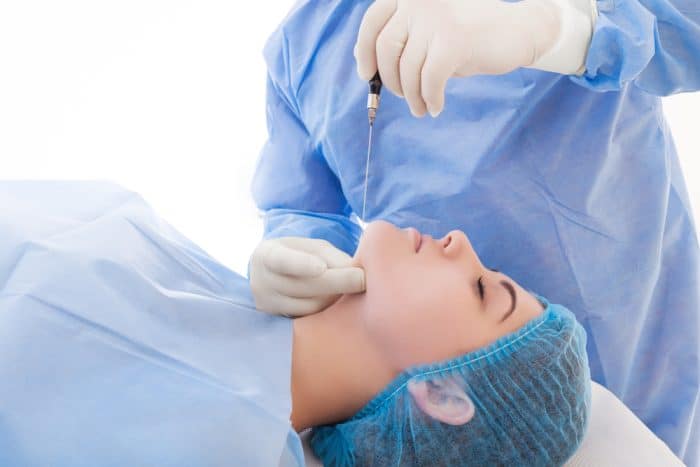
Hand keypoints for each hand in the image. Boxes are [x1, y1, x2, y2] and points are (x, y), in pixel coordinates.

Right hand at [249, 237, 365, 316]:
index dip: (302, 265)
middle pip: (302, 286)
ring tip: (355, 286)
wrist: (271, 276)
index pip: (282, 261)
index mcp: (267, 255)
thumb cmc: (298, 255)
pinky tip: (340, 299)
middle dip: (337, 281)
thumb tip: (353, 270)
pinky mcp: (280, 321)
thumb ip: (330, 256)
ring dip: (335, 296)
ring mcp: (269, 305)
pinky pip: (310, 317)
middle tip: (364, 278)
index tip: (321, 268)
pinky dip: (328, 309)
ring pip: (309, 305)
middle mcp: (262, 282)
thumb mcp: (311, 248)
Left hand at [354, 0, 592, 116]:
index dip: (364, 52)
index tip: (367, 75)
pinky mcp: (454, 40)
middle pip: (386, 49)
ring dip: (412, 96)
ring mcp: (436, 18)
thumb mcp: (428, 32)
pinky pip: (429, 80)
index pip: (372, 23)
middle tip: (402, 96)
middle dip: (390, 80)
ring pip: (407, 69)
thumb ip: (400, 39)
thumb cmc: (469, 36)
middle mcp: (419, 1)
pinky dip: (430, 98)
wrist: (518, 31)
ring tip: (421, 107)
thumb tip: (362, 59)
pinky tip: (436, 106)